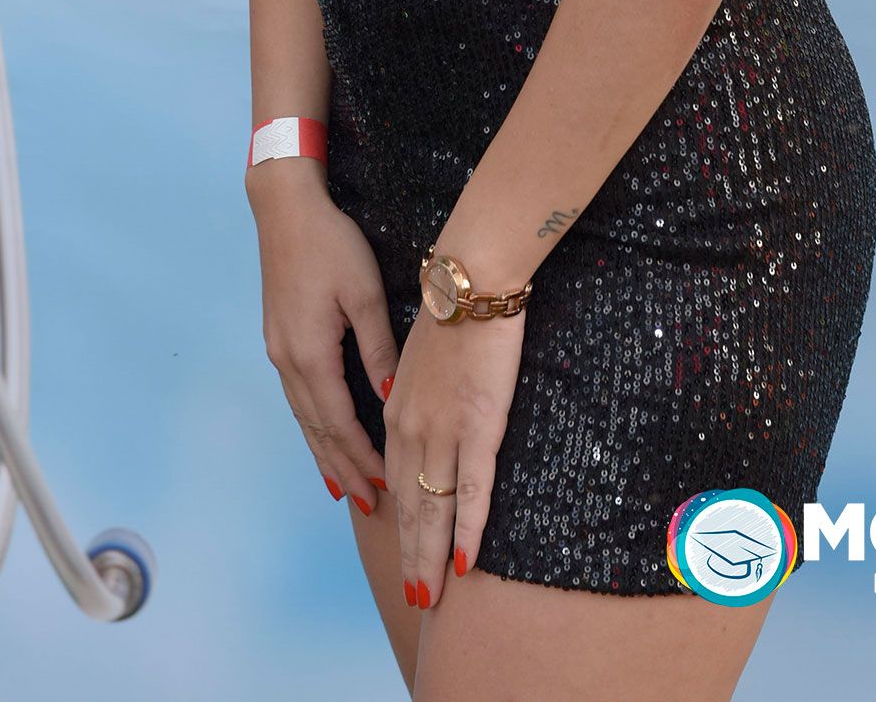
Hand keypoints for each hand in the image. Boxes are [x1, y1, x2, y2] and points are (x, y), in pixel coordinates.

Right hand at [249, 165, 398, 512]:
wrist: (286, 209)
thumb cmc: (331, 244)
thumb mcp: (364, 293)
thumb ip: (378, 349)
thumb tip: (391, 400)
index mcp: (311, 354)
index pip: (339, 423)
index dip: (361, 457)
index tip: (385, 487)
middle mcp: (288, 362)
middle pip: (317, 429)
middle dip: (343, 466)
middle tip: (369, 503)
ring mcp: (279, 351)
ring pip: (304, 416)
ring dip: (325, 451)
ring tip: (346, 485)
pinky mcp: (279, 338)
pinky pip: (298, 397)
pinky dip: (313, 424)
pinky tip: (323, 434)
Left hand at [386, 299, 525, 609]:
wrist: (471, 279)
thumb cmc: (452, 311)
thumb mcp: (421, 359)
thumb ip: (417, 396)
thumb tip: (420, 421)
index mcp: (396, 411)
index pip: (396, 479)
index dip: (401, 520)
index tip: (405, 550)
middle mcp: (411, 428)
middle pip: (410, 506)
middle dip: (412, 554)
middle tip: (416, 596)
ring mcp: (444, 431)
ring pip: (435, 508)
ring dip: (433, 556)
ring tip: (433, 596)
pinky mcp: (478, 426)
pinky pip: (473, 490)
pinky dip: (469, 529)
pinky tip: (467, 561)